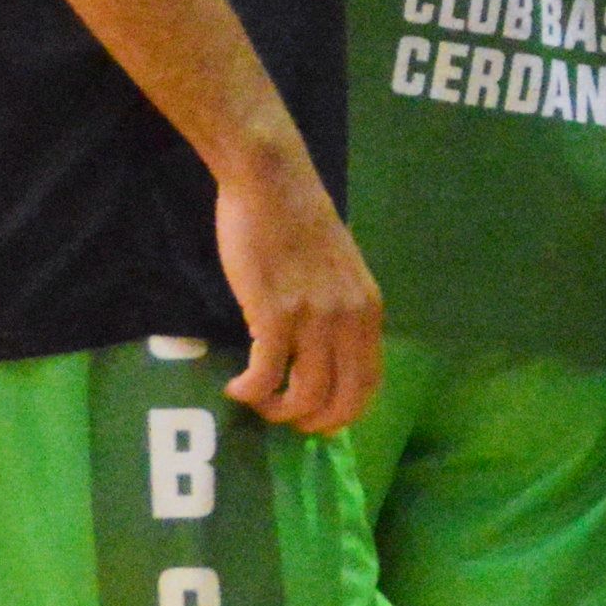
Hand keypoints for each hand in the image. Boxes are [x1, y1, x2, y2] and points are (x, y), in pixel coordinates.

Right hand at [212, 142, 383, 435]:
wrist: (272, 183)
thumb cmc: (299, 221)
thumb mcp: (339, 271)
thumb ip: (339, 311)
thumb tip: (325, 354)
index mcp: (368, 310)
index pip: (369, 383)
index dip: (344, 413)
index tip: (320, 421)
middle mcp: (349, 320)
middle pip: (341, 399)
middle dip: (313, 422)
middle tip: (286, 421)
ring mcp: (313, 319)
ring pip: (305, 395)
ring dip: (278, 410)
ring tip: (258, 402)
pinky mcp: (274, 315)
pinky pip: (267, 374)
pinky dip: (251, 391)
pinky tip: (236, 388)